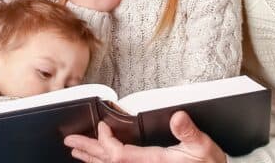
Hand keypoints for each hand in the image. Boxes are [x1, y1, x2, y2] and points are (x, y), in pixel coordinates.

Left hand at [64, 111, 226, 162]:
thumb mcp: (204, 147)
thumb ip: (189, 131)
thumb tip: (177, 117)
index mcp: (155, 162)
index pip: (120, 155)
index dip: (106, 143)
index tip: (101, 127)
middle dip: (89, 151)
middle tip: (70, 142)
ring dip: (92, 159)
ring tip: (77, 151)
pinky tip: (97, 161)